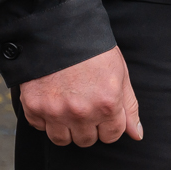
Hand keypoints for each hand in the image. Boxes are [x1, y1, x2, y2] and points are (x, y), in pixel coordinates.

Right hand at [19, 47, 142, 148]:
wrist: (58, 28)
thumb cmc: (93, 48)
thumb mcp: (119, 73)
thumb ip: (129, 106)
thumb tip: (136, 135)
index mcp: (107, 104)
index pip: (112, 135)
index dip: (109, 124)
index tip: (103, 112)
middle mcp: (82, 113)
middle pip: (87, 141)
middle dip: (88, 127)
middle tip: (84, 105)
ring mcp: (55, 112)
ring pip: (62, 140)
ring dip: (66, 127)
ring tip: (67, 105)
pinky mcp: (34, 107)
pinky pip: (40, 127)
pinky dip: (44, 117)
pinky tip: (51, 98)